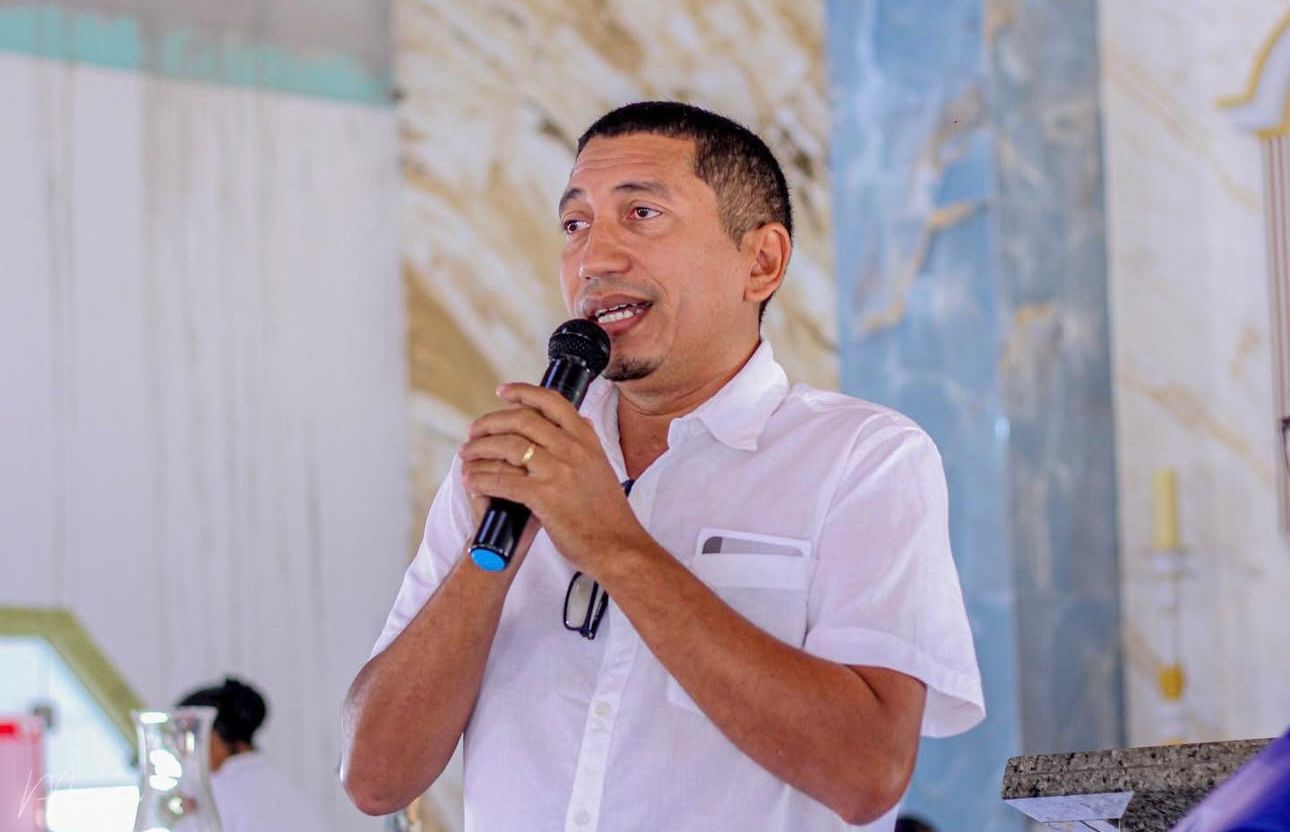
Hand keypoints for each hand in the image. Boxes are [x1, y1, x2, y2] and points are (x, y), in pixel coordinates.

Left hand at [458, 383, 643, 573]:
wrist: (618, 546)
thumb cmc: (609, 514)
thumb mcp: (603, 467)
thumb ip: (589, 444)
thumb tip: (582, 421)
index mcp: (586, 440)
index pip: (551, 401)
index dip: (523, 392)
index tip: (503, 392)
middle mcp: (572, 449)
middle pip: (521, 420)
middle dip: (490, 422)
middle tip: (474, 431)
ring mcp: (557, 471)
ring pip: (507, 446)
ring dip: (480, 449)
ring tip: (467, 455)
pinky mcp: (544, 497)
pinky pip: (502, 480)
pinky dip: (481, 479)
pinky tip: (472, 482)